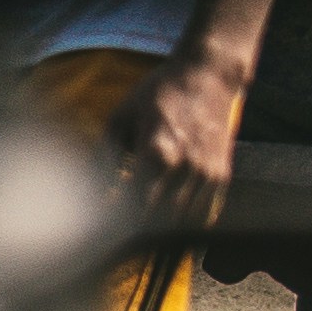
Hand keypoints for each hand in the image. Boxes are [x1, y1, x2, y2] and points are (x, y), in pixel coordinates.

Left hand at [102, 43, 250, 233]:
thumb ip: (105, 158)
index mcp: (156, 150)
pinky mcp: (221, 174)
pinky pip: (203, 216)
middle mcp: (185, 165)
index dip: (116, 224)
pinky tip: (169, 223)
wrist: (209, 73)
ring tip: (142, 233)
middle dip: (135, 233)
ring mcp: (206, 172)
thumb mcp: (122, 117)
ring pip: (181, 224)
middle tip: (118, 238)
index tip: (102, 227)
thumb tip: (90, 195)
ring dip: (161, 234)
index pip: (133, 207)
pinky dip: (185, 226)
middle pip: (157, 222)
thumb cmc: (159, 92)